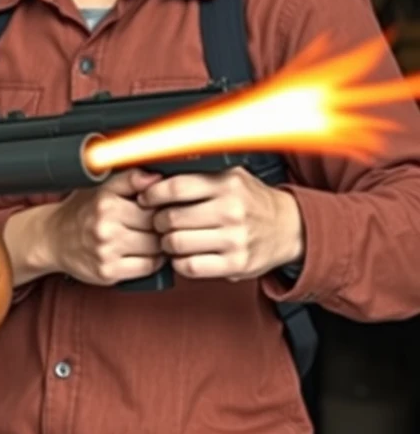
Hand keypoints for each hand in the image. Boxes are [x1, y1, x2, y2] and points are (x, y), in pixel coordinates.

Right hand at [22, 169, 163, 285]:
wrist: (53, 238)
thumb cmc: (81, 210)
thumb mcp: (101, 187)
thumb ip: (129, 179)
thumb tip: (156, 177)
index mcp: (105, 200)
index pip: (152, 202)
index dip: (160, 204)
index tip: (157, 206)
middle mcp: (104, 225)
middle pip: (155, 226)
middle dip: (160, 225)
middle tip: (157, 224)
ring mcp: (106, 250)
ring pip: (154, 248)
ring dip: (159, 245)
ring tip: (151, 239)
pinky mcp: (108, 271)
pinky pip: (147, 267)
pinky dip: (152, 261)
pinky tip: (144, 254)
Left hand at [138, 167, 303, 280]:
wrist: (288, 228)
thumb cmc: (249, 200)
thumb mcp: (229, 175)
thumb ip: (198, 170)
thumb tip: (155, 167)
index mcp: (227, 183)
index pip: (175, 187)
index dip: (152, 194)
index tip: (146, 199)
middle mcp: (231, 210)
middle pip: (171, 217)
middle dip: (157, 221)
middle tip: (158, 221)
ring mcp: (235, 239)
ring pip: (177, 243)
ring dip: (166, 243)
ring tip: (170, 237)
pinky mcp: (236, 264)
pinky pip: (190, 266)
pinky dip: (179, 262)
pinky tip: (183, 254)